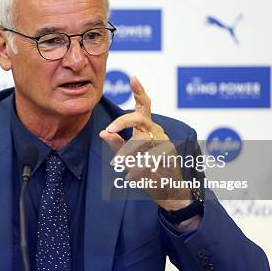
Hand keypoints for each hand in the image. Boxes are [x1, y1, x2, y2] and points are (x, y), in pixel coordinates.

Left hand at [99, 76, 190, 210]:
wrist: (168, 192)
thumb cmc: (148, 173)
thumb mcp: (128, 158)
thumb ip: (117, 144)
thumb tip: (102, 132)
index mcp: (147, 128)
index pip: (143, 106)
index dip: (139, 91)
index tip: (133, 77)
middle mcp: (157, 131)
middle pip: (142, 115)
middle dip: (128, 113)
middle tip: (114, 120)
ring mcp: (164, 142)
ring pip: (139, 141)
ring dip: (127, 155)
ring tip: (121, 167)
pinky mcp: (169, 154)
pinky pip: (146, 158)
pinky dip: (137, 168)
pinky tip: (134, 175)